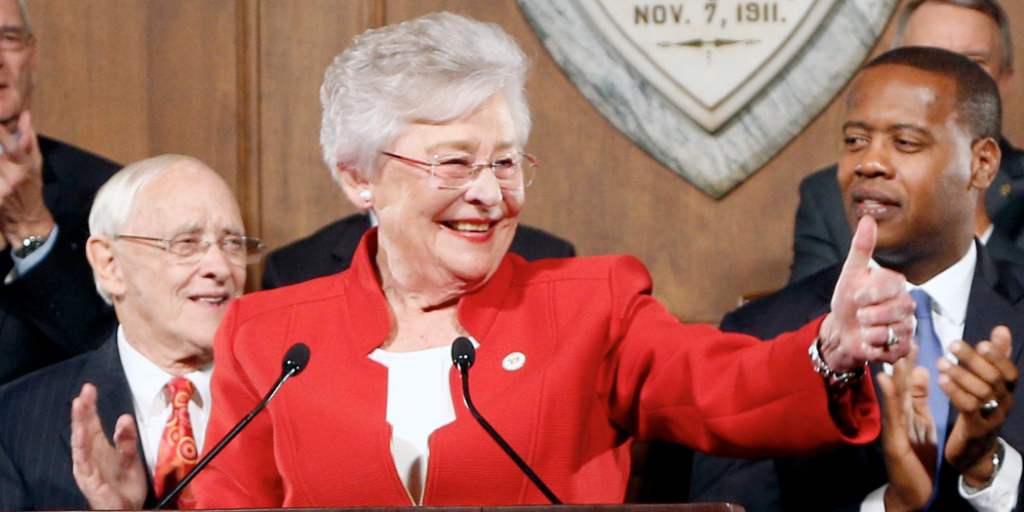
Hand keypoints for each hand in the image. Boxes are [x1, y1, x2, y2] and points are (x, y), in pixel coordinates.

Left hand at [0, 110, 51, 248]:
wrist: (27, 220)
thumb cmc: (31, 188)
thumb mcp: (35, 163)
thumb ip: (29, 139)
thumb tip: (26, 114)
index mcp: (25, 166)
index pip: (12, 146)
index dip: (2, 134)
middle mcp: (13, 177)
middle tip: (1, 161)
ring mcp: (2, 190)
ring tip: (3, 170)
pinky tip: (1, 178)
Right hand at [70, 383, 146, 509]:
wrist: (128, 508)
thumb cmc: (125, 484)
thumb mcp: (131, 456)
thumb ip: (127, 438)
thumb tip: (124, 417)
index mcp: (99, 447)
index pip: (92, 422)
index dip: (90, 406)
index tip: (90, 388)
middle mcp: (90, 455)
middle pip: (83, 429)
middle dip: (83, 410)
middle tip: (84, 392)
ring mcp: (87, 468)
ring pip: (80, 442)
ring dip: (79, 424)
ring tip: (78, 406)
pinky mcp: (89, 480)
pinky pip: (84, 463)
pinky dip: (81, 448)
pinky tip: (81, 434)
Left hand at [819, 215, 914, 372]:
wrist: (842, 330)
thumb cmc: (847, 300)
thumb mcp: (850, 273)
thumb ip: (861, 247)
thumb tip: (867, 218)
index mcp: (896, 284)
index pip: (890, 285)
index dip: (867, 294)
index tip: (855, 296)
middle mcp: (907, 304)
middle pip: (893, 310)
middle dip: (866, 314)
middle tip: (859, 314)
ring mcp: (908, 326)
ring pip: (891, 331)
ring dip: (868, 331)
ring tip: (864, 328)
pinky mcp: (905, 348)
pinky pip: (892, 349)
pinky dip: (873, 347)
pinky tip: (869, 341)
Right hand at [878, 346, 937, 511]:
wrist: (912, 492)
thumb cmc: (917, 461)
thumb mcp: (923, 425)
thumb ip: (920, 400)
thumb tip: (922, 371)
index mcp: (907, 413)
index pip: (908, 383)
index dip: (909, 361)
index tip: (909, 338)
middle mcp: (897, 417)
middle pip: (898, 385)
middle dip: (899, 361)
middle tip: (898, 336)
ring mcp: (893, 428)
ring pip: (893, 396)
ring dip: (890, 372)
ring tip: (889, 350)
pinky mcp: (893, 440)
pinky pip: (892, 415)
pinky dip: (888, 396)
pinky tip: (884, 379)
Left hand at [941, 326, 1016, 487]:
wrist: (974, 453)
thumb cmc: (979, 411)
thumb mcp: (988, 384)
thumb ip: (994, 359)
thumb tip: (1001, 329)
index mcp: (1006, 391)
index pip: (1009, 371)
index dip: (998, 356)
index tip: (982, 342)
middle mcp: (1003, 403)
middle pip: (993, 378)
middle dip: (973, 360)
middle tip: (952, 345)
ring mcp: (991, 417)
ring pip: (981, 392)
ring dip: (960, 374)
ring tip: (940, 362)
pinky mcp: (975, 429)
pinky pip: (968, 408)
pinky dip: (955, 392)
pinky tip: (941, 381)